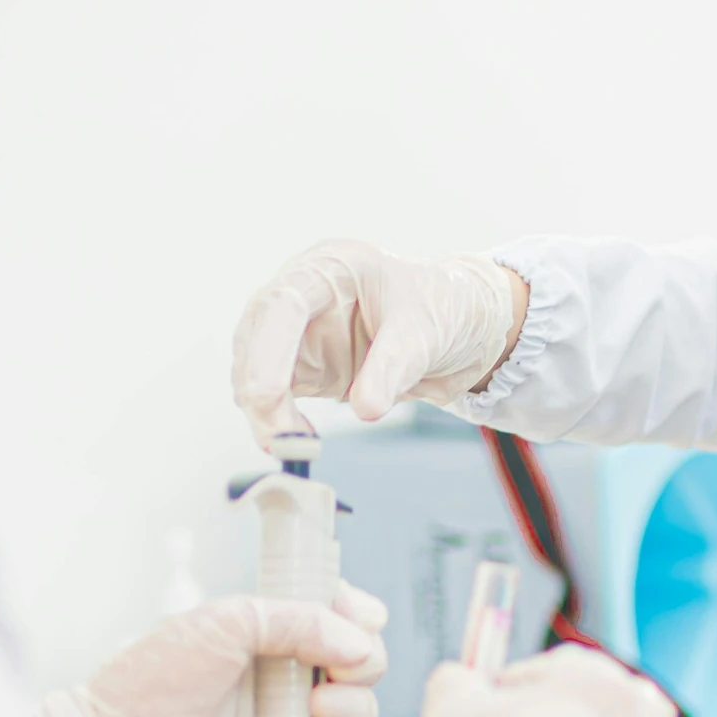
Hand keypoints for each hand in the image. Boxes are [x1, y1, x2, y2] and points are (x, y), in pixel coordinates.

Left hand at [43, 585, 388, 716]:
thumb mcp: (224, 623)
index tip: (359, 617)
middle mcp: (283, 682)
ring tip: (320, 715)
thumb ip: (297, 620)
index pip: (336, 619)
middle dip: (365, 666)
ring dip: (357, 712)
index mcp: (268, 637)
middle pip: (361, 667)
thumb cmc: (153, 685)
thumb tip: (358, 641)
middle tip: (336, 672)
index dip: (358, 616)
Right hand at [230, 240, 525, 446]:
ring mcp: (298, 332)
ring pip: (256, 371)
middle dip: (260, 390)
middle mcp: (304, 295)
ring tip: (292, 447)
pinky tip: (298, 442)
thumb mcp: (425, 332)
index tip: (263, 397)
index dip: (266, 351)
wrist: (460, 326)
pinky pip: (276, 396)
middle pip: (257, 338)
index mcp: (331, 268)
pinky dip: (279, 422)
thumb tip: (365, 409)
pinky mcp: (304, 366)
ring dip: (265, 412)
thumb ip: (393, 368)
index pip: (283, 304)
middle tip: (280, 439)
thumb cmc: (441, 307)